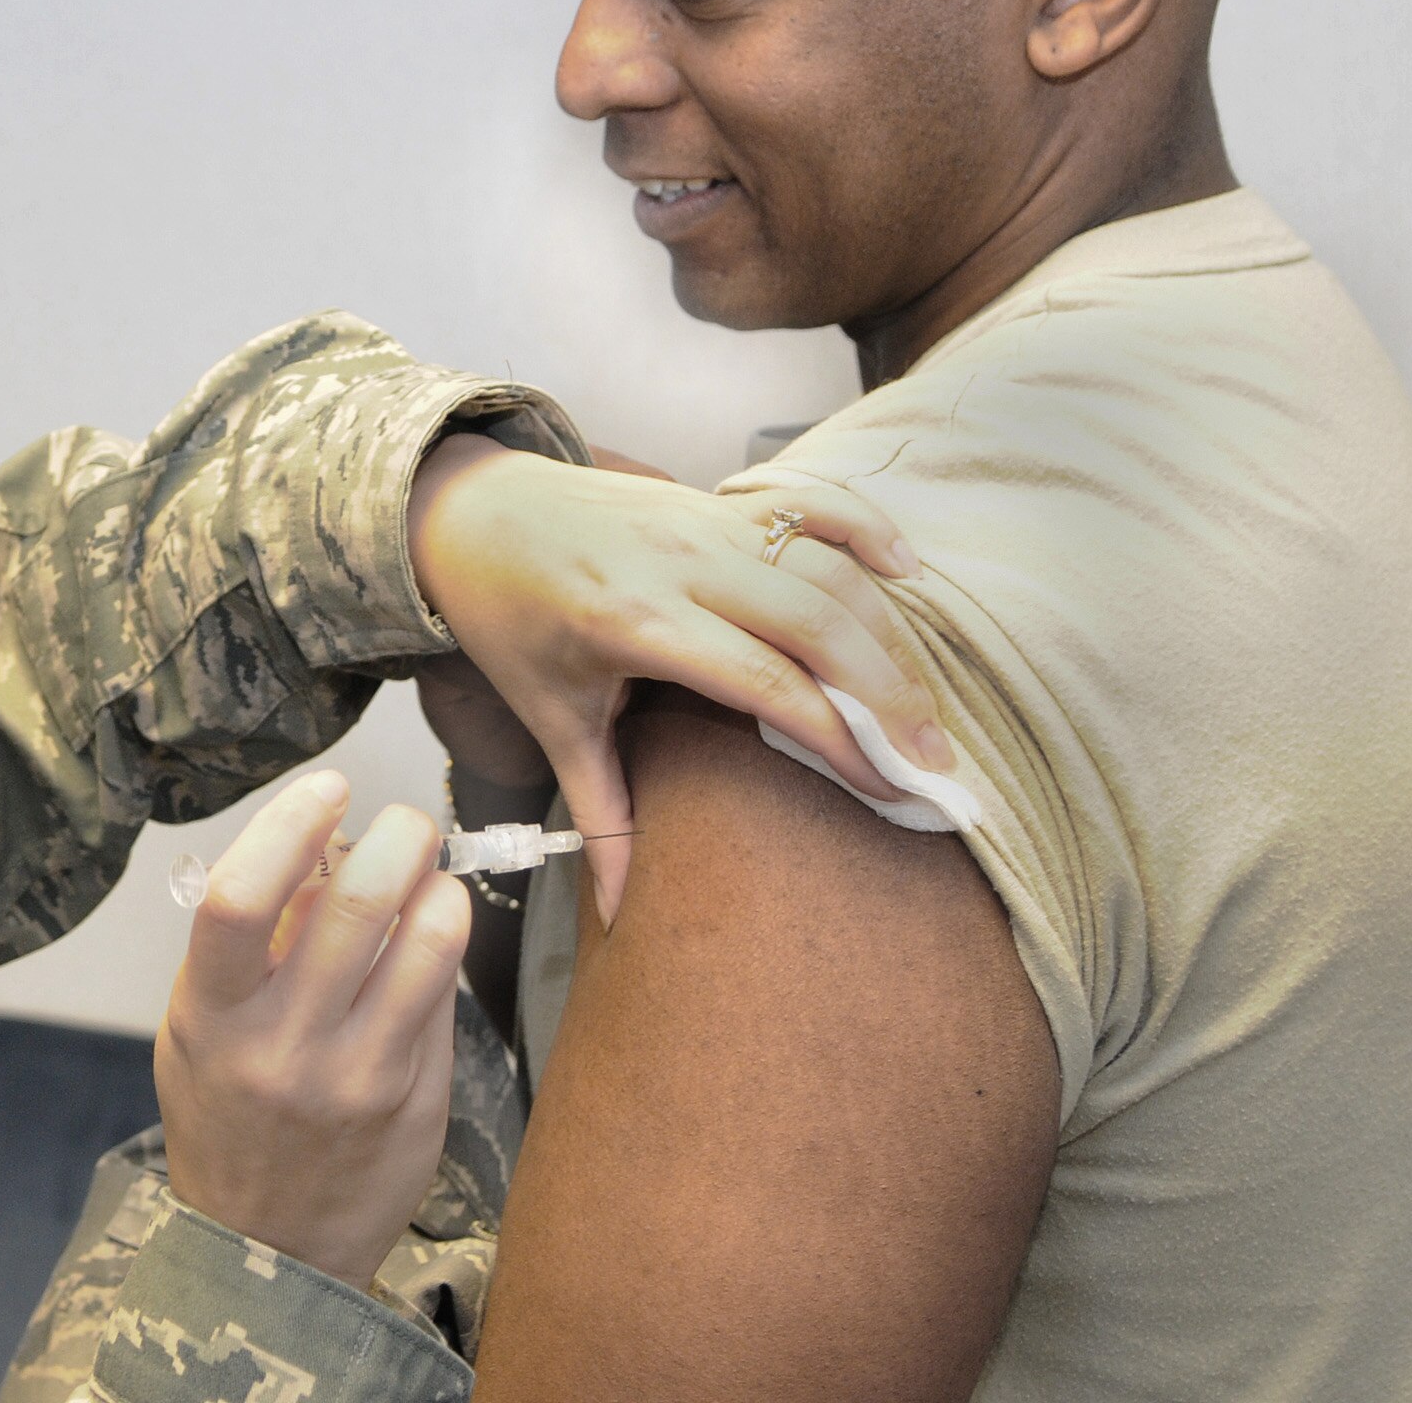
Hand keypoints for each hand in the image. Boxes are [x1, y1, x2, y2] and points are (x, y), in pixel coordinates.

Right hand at [154, 772, 469, 1291]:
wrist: (267, 1252)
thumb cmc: (231, 1113)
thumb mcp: (203, 1028)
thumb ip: (255, 942)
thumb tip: (327, 849)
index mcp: (211, 1015)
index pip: (240, 898)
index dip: (290, 823)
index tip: (329, 787)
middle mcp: (281, 1046)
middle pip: (358, 901)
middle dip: (398, 833)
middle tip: (403, 824)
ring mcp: (355, 1074)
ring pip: (430, 934)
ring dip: (440, 882)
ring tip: (428, 879)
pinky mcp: (415, 1093)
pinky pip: (447, 984)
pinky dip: (448, 937)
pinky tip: (433, 935)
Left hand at [407, 435, 951, 922]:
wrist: (475, 512)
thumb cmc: (511, 620)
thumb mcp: (549, 718)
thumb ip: (599, 811)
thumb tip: (620, 913)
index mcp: (639, 621)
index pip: (769, 681)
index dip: (839, 738)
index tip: (891, 790)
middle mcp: (686, 563)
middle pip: (820, 624)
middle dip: (890, 698)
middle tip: (937, 765)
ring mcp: (709, 520)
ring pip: (828, 570)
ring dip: (889, 637)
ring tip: (928, 708)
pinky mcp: (719, 497)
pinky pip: (811, 503)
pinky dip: (866, 528)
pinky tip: (909, 571)